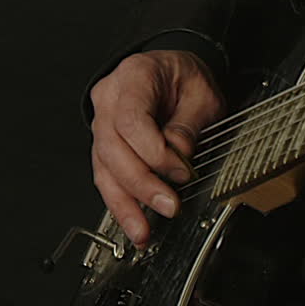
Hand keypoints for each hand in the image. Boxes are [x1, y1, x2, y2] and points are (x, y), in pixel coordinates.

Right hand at [89, 50, 223, 245]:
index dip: (154, 152)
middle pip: (113, 148)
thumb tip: (179, 156)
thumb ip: (189, 124)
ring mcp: (102, 123)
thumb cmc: (185, 78)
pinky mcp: (105, 145)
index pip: (131, 121)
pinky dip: (121, 203)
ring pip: (104, 168)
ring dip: (124, 204)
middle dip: (141, 184)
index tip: (182, 171)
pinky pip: (107, 176)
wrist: (174, 73)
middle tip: (169, 206)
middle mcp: (110, 99)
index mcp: (133, 76)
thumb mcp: (202, 93)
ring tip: (142, 232)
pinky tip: (133, 224)